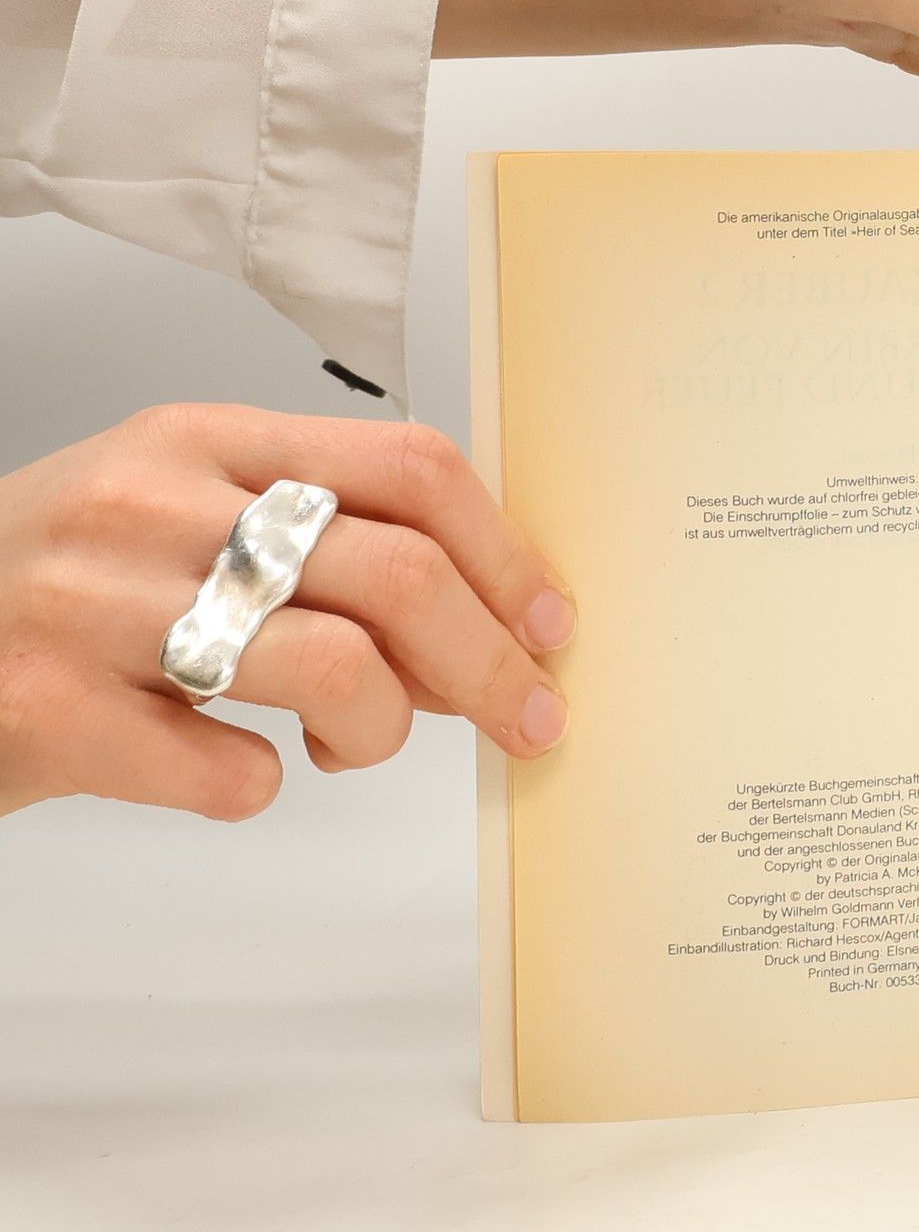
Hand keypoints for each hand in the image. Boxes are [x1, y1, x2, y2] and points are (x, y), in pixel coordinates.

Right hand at [0, 406, 573, 819]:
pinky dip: (261, 788)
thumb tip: (483, 636)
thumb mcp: (187, 524)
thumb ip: (327, 556)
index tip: (549, 625)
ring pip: (340, 669)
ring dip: (382, 729)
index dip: (505, 556)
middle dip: (492, 664)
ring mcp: (96, 608)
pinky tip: (233, 768)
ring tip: (350, 743)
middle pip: (400, 575)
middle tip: (528, 719)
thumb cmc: (62, 588)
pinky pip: (233, 774)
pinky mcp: (55, 715)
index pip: (408, 468)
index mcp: (203, 443)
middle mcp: (152, 507)